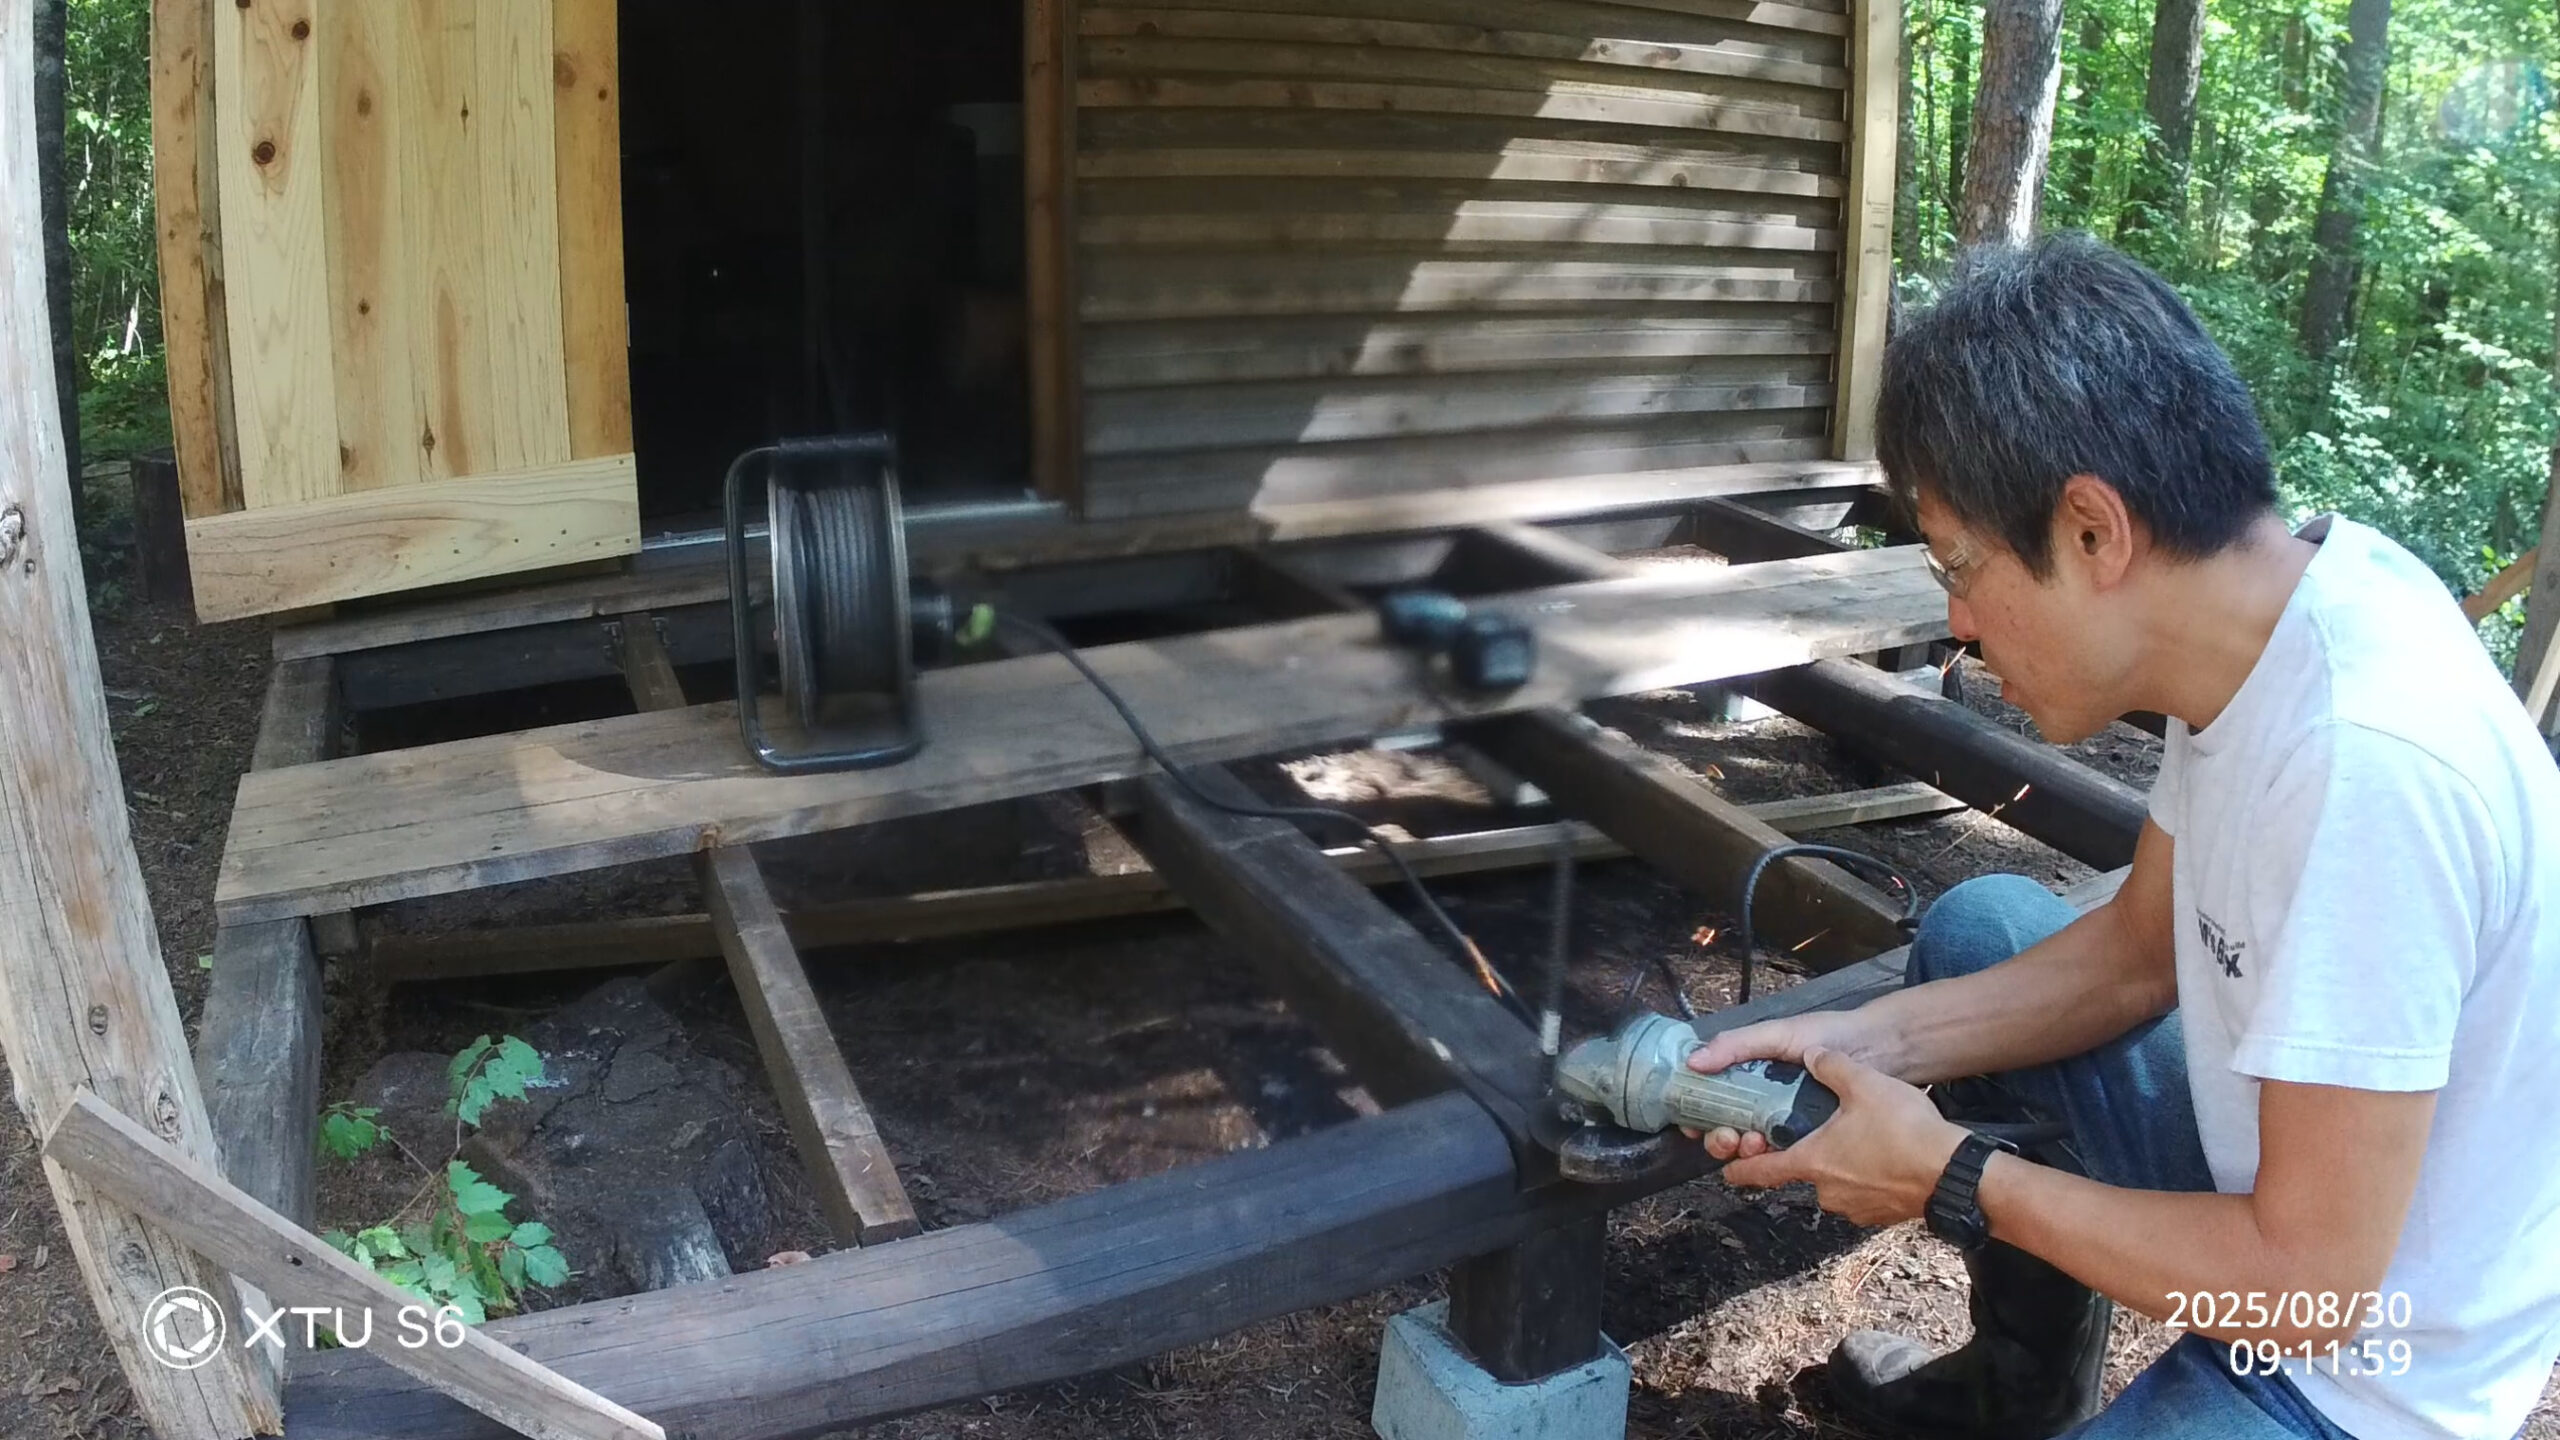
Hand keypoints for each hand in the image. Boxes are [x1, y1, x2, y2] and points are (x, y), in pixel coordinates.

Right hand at [1676, 1009, 1888, 1143]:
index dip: (1699, 1116)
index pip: (1713, 1100)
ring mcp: (1788, 1121)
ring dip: (1746, 1151)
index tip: (1695, 1126)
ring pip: (1755, 1147)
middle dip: (1721, 1140)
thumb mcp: (1777, 1034)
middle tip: (1731, 1137)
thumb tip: (1694, 1062)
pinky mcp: (1814, 1138)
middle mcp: (1765, 1100)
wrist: (1882, 1049)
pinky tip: (1778, 1155)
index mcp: (1751, 1074)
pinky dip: (1777, 1160)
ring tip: (1757, 1143)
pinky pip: (1788, 1156)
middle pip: (1728, 1129)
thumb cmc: (1830, 1033)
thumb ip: (1736, 1045)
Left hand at [1708, 1046, 1968, 1227]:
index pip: (1759, 1171)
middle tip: (1823, 1129)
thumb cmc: (1903, 1132)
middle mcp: (1826, 1191)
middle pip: (1802, 1171)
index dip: (1738, 1169)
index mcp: (1811, 1161)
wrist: (1953, 1174)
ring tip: (1862, 1138)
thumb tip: (1815, 1055)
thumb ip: (1832, 1066)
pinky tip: (1885, 1156)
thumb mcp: (1863, 1084)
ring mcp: (1855, 1207)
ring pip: (1836, 1183)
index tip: (1727, 1168)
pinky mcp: (1881, 1215)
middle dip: (1809, 1152)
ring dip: (1842, 1165)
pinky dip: (1867, 1177)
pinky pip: (1863, 1193)